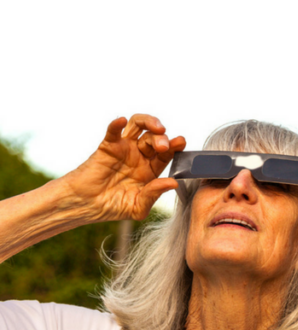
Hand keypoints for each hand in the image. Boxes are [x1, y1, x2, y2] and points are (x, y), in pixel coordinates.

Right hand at [60, 114, 185, 221]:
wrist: (85, 207)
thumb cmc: (112, 207)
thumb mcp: (138, 207)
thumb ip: (154, 194)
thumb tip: (173, 183)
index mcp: (151, 168)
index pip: (168, 152)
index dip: (175, 146)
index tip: (181, 142)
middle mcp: (139, 155)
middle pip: (155, 137)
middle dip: (162, 138)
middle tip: (164, 146)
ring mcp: (124, 148)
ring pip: (138, 125)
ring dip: (150, 123)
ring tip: (157, 129)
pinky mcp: (108, 147)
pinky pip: (113, 131)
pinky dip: (117, 124)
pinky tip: (121, 121)